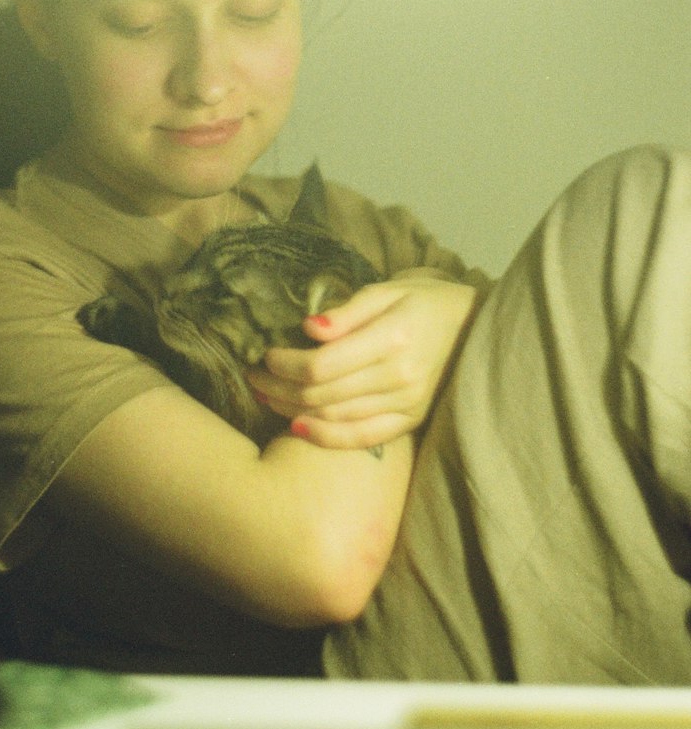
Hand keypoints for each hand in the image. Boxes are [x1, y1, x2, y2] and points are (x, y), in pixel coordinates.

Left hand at [246, 272, 481, 451]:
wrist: (475, 329)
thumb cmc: (424, 301)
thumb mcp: (387, 290)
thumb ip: (347, 311)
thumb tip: (309, 329)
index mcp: (391, 340)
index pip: (322, 365)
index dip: (285, 363)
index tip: (265, 353)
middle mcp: (399, 378)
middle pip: (322, 394)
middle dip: (279, 386)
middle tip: (253, 376)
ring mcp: (407, 405)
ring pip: (334, 418)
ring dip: (292, 410)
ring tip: (265, 396)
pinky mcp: (410, 422)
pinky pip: (362, 438)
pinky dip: (325, 437)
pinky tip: (297, 427)